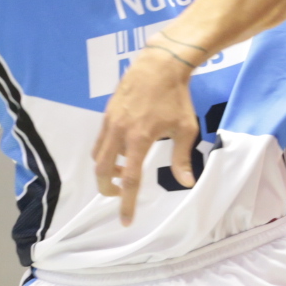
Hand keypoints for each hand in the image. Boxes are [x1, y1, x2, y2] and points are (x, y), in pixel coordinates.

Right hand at [91, 46, 197, 225]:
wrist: (159, 65)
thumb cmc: (176, 98)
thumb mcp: (185, 129)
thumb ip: (181, 158)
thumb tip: (187, 183)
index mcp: (138, 139)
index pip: (130, 180)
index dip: (127, 203)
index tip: (126, 220)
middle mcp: (118, 132)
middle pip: (102, 171)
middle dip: (108, 188)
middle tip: (120, 195)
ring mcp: (110, 122)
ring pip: (98, 156)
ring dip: (108, 170)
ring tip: (126, 172)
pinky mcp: (107, 114)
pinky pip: (100, 141)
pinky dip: (107, 154)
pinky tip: (123, 152)